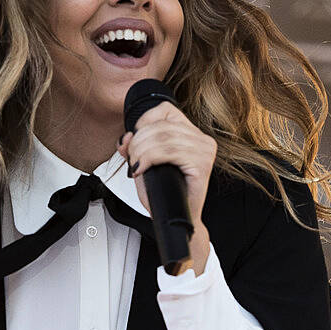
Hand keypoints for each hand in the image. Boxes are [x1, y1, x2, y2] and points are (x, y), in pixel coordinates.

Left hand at [116, 102, 216, 221]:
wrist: (177, 220)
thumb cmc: (165, 194)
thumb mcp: (144, 165)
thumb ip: (134, 148)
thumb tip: (126, 137)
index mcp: (191, 133)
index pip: (165, 110)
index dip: (143, 122)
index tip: (134, 142)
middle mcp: (202, 139)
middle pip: (161, 126)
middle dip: (138, 142)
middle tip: (131, 159)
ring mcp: (204, 151)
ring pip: (163, 138)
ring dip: (141, 151)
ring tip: (136, 166)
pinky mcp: (202, 164)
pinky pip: (170, 151)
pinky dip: (150, 158)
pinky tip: (142, 168)